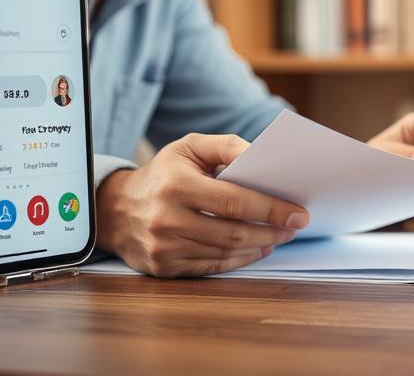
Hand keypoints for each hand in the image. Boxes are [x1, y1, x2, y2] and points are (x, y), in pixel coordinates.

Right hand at [95, 133, 306, 277]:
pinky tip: (256, 249)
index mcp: (177, 186)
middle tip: (295, 226)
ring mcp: (164, 248)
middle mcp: (167, 219)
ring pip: (225, 251)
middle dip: (272, 231)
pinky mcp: (163, 268)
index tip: (299, 213)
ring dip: (260, 246)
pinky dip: (239, 260)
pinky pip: (211, 266)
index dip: (271, 209)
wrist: (115, 209)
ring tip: (279, 236)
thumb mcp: (190, 147)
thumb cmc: (163, 173)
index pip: (235, 201)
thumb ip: (227, 146)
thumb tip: (262, 155)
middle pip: (234, 232)